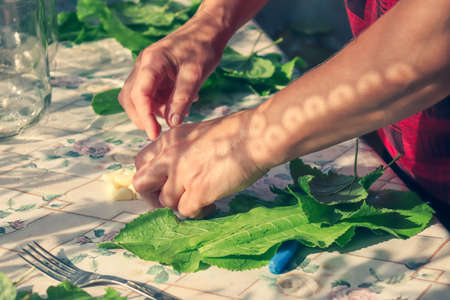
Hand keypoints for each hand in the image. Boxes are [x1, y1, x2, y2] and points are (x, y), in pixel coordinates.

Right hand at [119, 13, 229, 139]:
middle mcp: (144, 65)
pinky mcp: (154, 74)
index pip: (139, 94)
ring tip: (178, 111)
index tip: (154, 134)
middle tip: (159, 131)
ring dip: (154, 110)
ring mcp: (147, 69)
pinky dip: (161, 103)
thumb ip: (182, 99)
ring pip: (138, 97)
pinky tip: (180, 102)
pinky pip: (151, 94)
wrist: (208, 31)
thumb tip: (172, 123)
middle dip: (143, 117)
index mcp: (152, 62)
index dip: (144, 117)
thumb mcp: (195, 75)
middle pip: (131, 97)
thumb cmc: (203, 48)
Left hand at [132, 110, 268, 217]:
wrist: (255, 136)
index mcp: (169, 139)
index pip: (140, 163)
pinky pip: (186, 212)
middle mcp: (169, 156)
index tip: (163, 184)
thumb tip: (180, 170)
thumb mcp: (198, 133)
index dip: (149, 177)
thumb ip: (182, 150)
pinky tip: (211, 206)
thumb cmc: (236, 132)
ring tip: (202, 201)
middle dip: (152, 197)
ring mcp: (181, 174)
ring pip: (165, 202)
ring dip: (182, 205)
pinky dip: (198, 213)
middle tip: (171, 200)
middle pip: (140, 184)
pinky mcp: (197, 191)